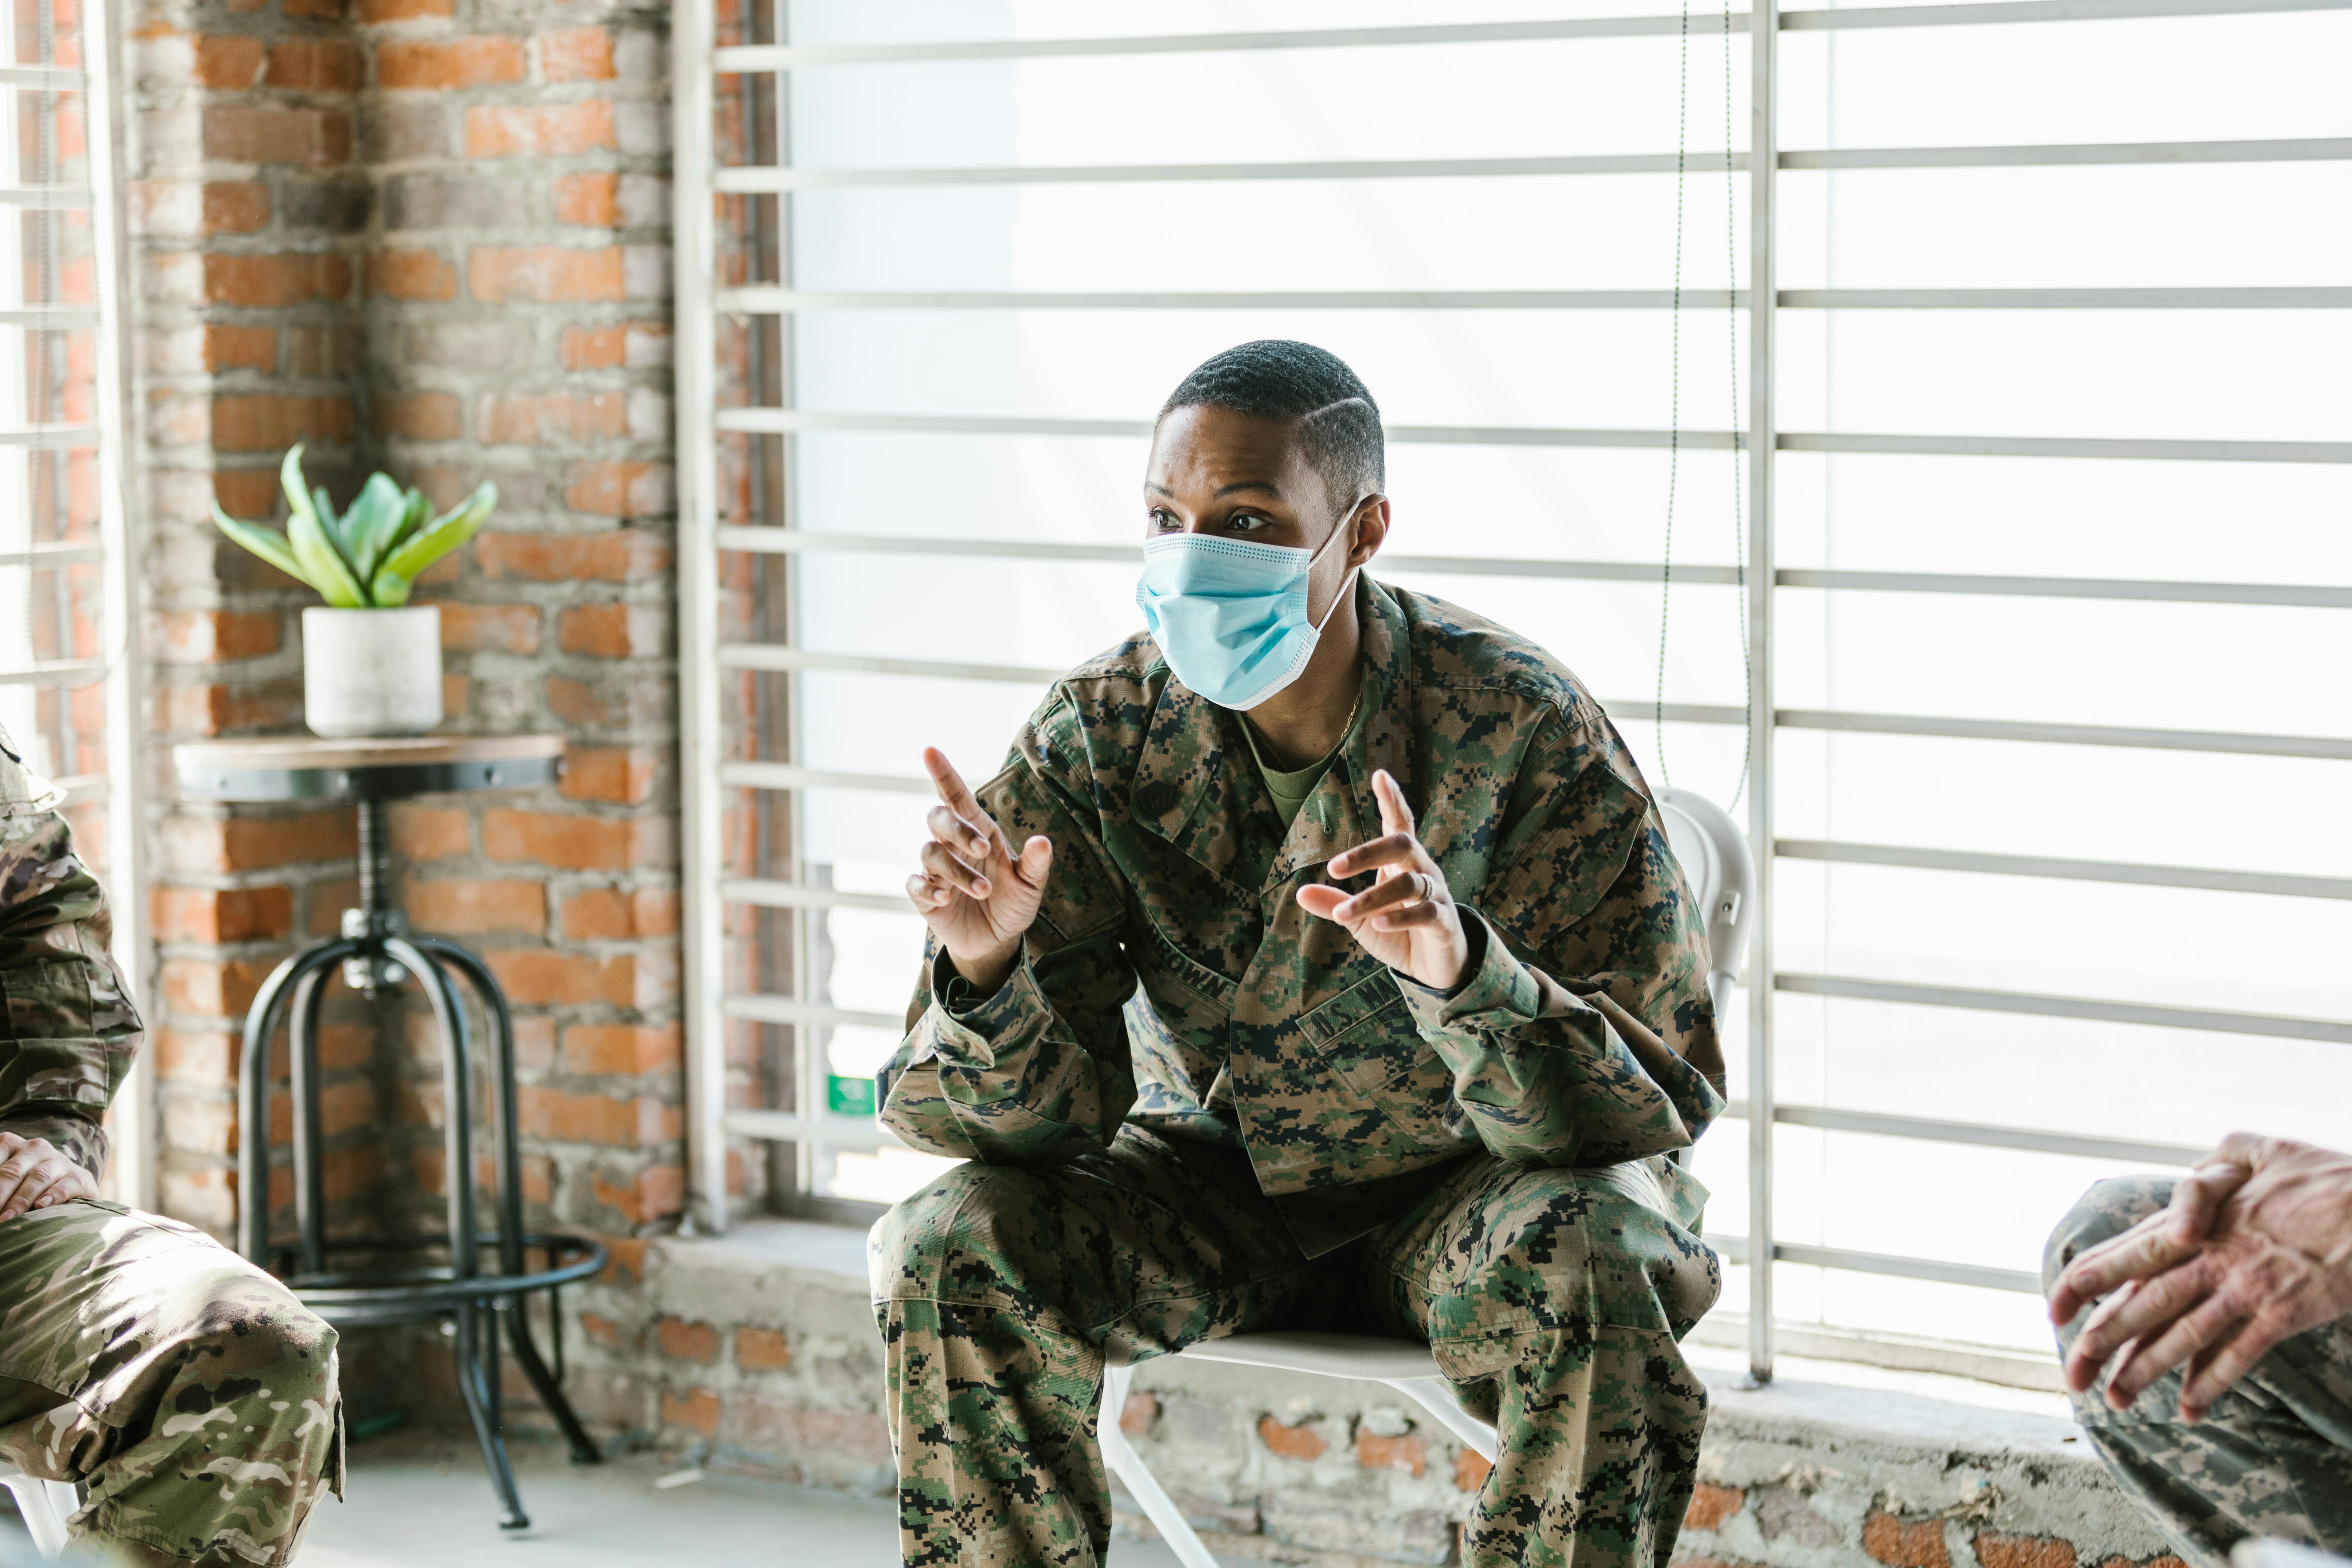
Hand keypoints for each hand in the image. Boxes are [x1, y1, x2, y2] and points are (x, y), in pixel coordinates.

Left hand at [0, 1132, 95, 1220]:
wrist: (66, 1186)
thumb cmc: (21, 1186)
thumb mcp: (3, 1179)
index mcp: (10, 1144)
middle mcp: (35, 1148)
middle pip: (13, 1171)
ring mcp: (59, 1161)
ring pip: (38, 1178)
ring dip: (20, 1200)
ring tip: (5, 1219)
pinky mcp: (80, 1176)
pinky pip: (67, 1184)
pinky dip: (53, 1195)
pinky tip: (41, 1206)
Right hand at [905, 747, 1051, 996]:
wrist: (996, 940)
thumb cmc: (1012, 903)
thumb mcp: (1031, 885)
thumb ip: (1036, 864)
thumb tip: (1043, 841)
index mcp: (979, 832)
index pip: (956, 796)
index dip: (943, 774)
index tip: (930, 751)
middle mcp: (953, 846)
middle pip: (938, 819)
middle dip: (958, 830)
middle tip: (985, 850)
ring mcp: (936, 870)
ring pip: (931, 854)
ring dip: (957, 871)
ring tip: (983, 891)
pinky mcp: (925, 896)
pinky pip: (915, 883)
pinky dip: (928, 888)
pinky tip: (945, 898)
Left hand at [1296, 769, 1472, 991]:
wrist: (1433, 967)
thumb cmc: (1397, 934)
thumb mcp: (1361, 919)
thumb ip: (1335, 904)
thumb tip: (1300, 892)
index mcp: (1401, 863)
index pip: (1399, 823)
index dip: (1392, 799)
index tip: (1380, 775)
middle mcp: (1422, 871)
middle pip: (1402, 845)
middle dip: (1368, 852)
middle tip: (1334, 867)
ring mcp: (1437, 894)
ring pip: (1409, 883)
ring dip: (1372, 898)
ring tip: (1345, 914)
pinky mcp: (1445, 921)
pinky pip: (1426, 913)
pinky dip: (1401, 917)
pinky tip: (1379, 923)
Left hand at [2055, 1133, 2351, 1421]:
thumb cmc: (2329, 1177)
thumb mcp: (2265, 1148)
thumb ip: (2223, 1157)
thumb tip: (2198, 1165)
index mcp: (2204, 1220)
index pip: (2131, 1253)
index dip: (2089, 1281)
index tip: (2055, 1306)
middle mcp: (2215, 1256)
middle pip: (2146, 1300)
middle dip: (2104, 1336)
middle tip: (2071, 1369)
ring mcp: (2247, 1287)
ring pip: (2183, 1333)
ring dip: (2148, 1368)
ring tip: (2116, 1398)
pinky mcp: (2283, 1313)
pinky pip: (2239, 1354)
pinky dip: (2212, 1382)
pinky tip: (2190, 1408)